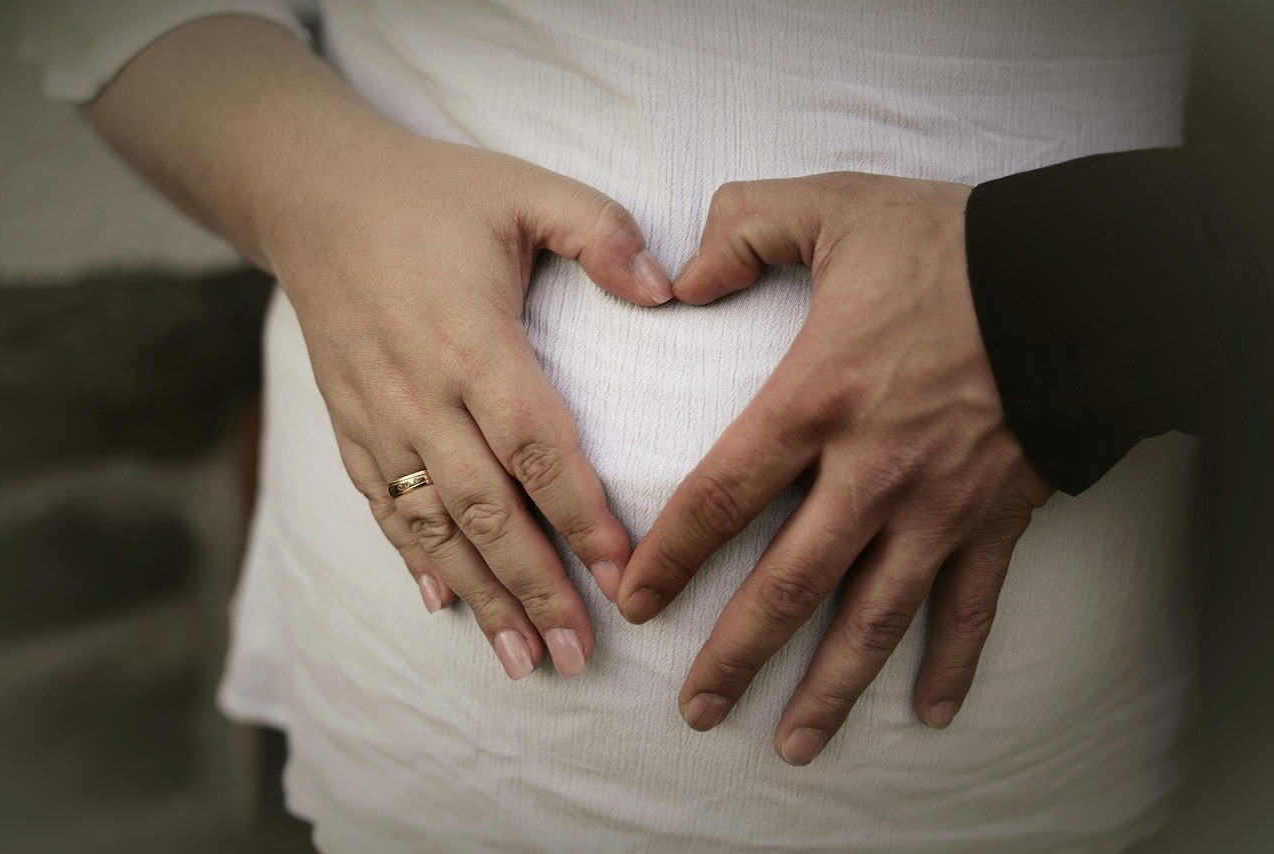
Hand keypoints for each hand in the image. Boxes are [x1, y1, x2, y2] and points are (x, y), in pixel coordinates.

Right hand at [267, 132, 672, 679]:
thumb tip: (667, 290)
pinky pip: (382, 508)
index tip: (626, 579)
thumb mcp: (526, 188)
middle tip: (578, 654)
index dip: (583, 518)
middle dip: (537, 587)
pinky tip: (444, 608)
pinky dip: (414, 561)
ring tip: (523, 659)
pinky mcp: (348, 425)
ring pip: (433, 526)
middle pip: (487, 510)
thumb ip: (601, 233)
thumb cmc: (432, 193)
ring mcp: (377, 416)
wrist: (311, 196)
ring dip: (481, 597)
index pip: (538, 447)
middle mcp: (421, 393)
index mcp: (473, 340)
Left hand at [617, 173, 1054, 762]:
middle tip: (696, 710)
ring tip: (790, 743)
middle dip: (737, 653)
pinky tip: (928, 712)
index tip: (637, 601)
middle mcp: (872, 471)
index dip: (672, 555)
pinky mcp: (997, 518)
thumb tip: (678, 278)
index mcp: (817, 399)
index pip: (722, 495)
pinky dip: (951, 661)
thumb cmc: (951, 243)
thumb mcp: (833, 207)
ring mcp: (939, 505)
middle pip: (789, 583)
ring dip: (829, 685)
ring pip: (874, 616)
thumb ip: (742, 229)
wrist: (1080, 276)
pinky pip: (972, 604)